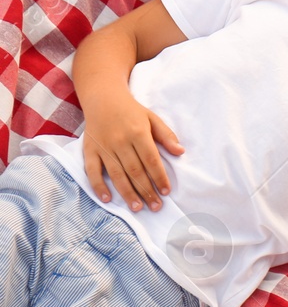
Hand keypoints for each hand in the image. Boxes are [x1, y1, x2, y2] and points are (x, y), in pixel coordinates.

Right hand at [81, 93, 183, 210]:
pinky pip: (92, 171)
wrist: (102, 98)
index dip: (159, 177)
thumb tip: (180, 152)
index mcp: (138, 132)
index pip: (151, 159)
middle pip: (135, 171)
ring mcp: (103, 147)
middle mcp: (120, 141)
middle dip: (147, 190)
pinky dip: (98, 186)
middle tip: (156, 206)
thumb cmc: (131, 111)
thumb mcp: (152, 118)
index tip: (166, 191)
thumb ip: (166, 135)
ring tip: (138, 208)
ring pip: (116, 174)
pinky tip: (108, 199)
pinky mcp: (89, 150)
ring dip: (127, 193)